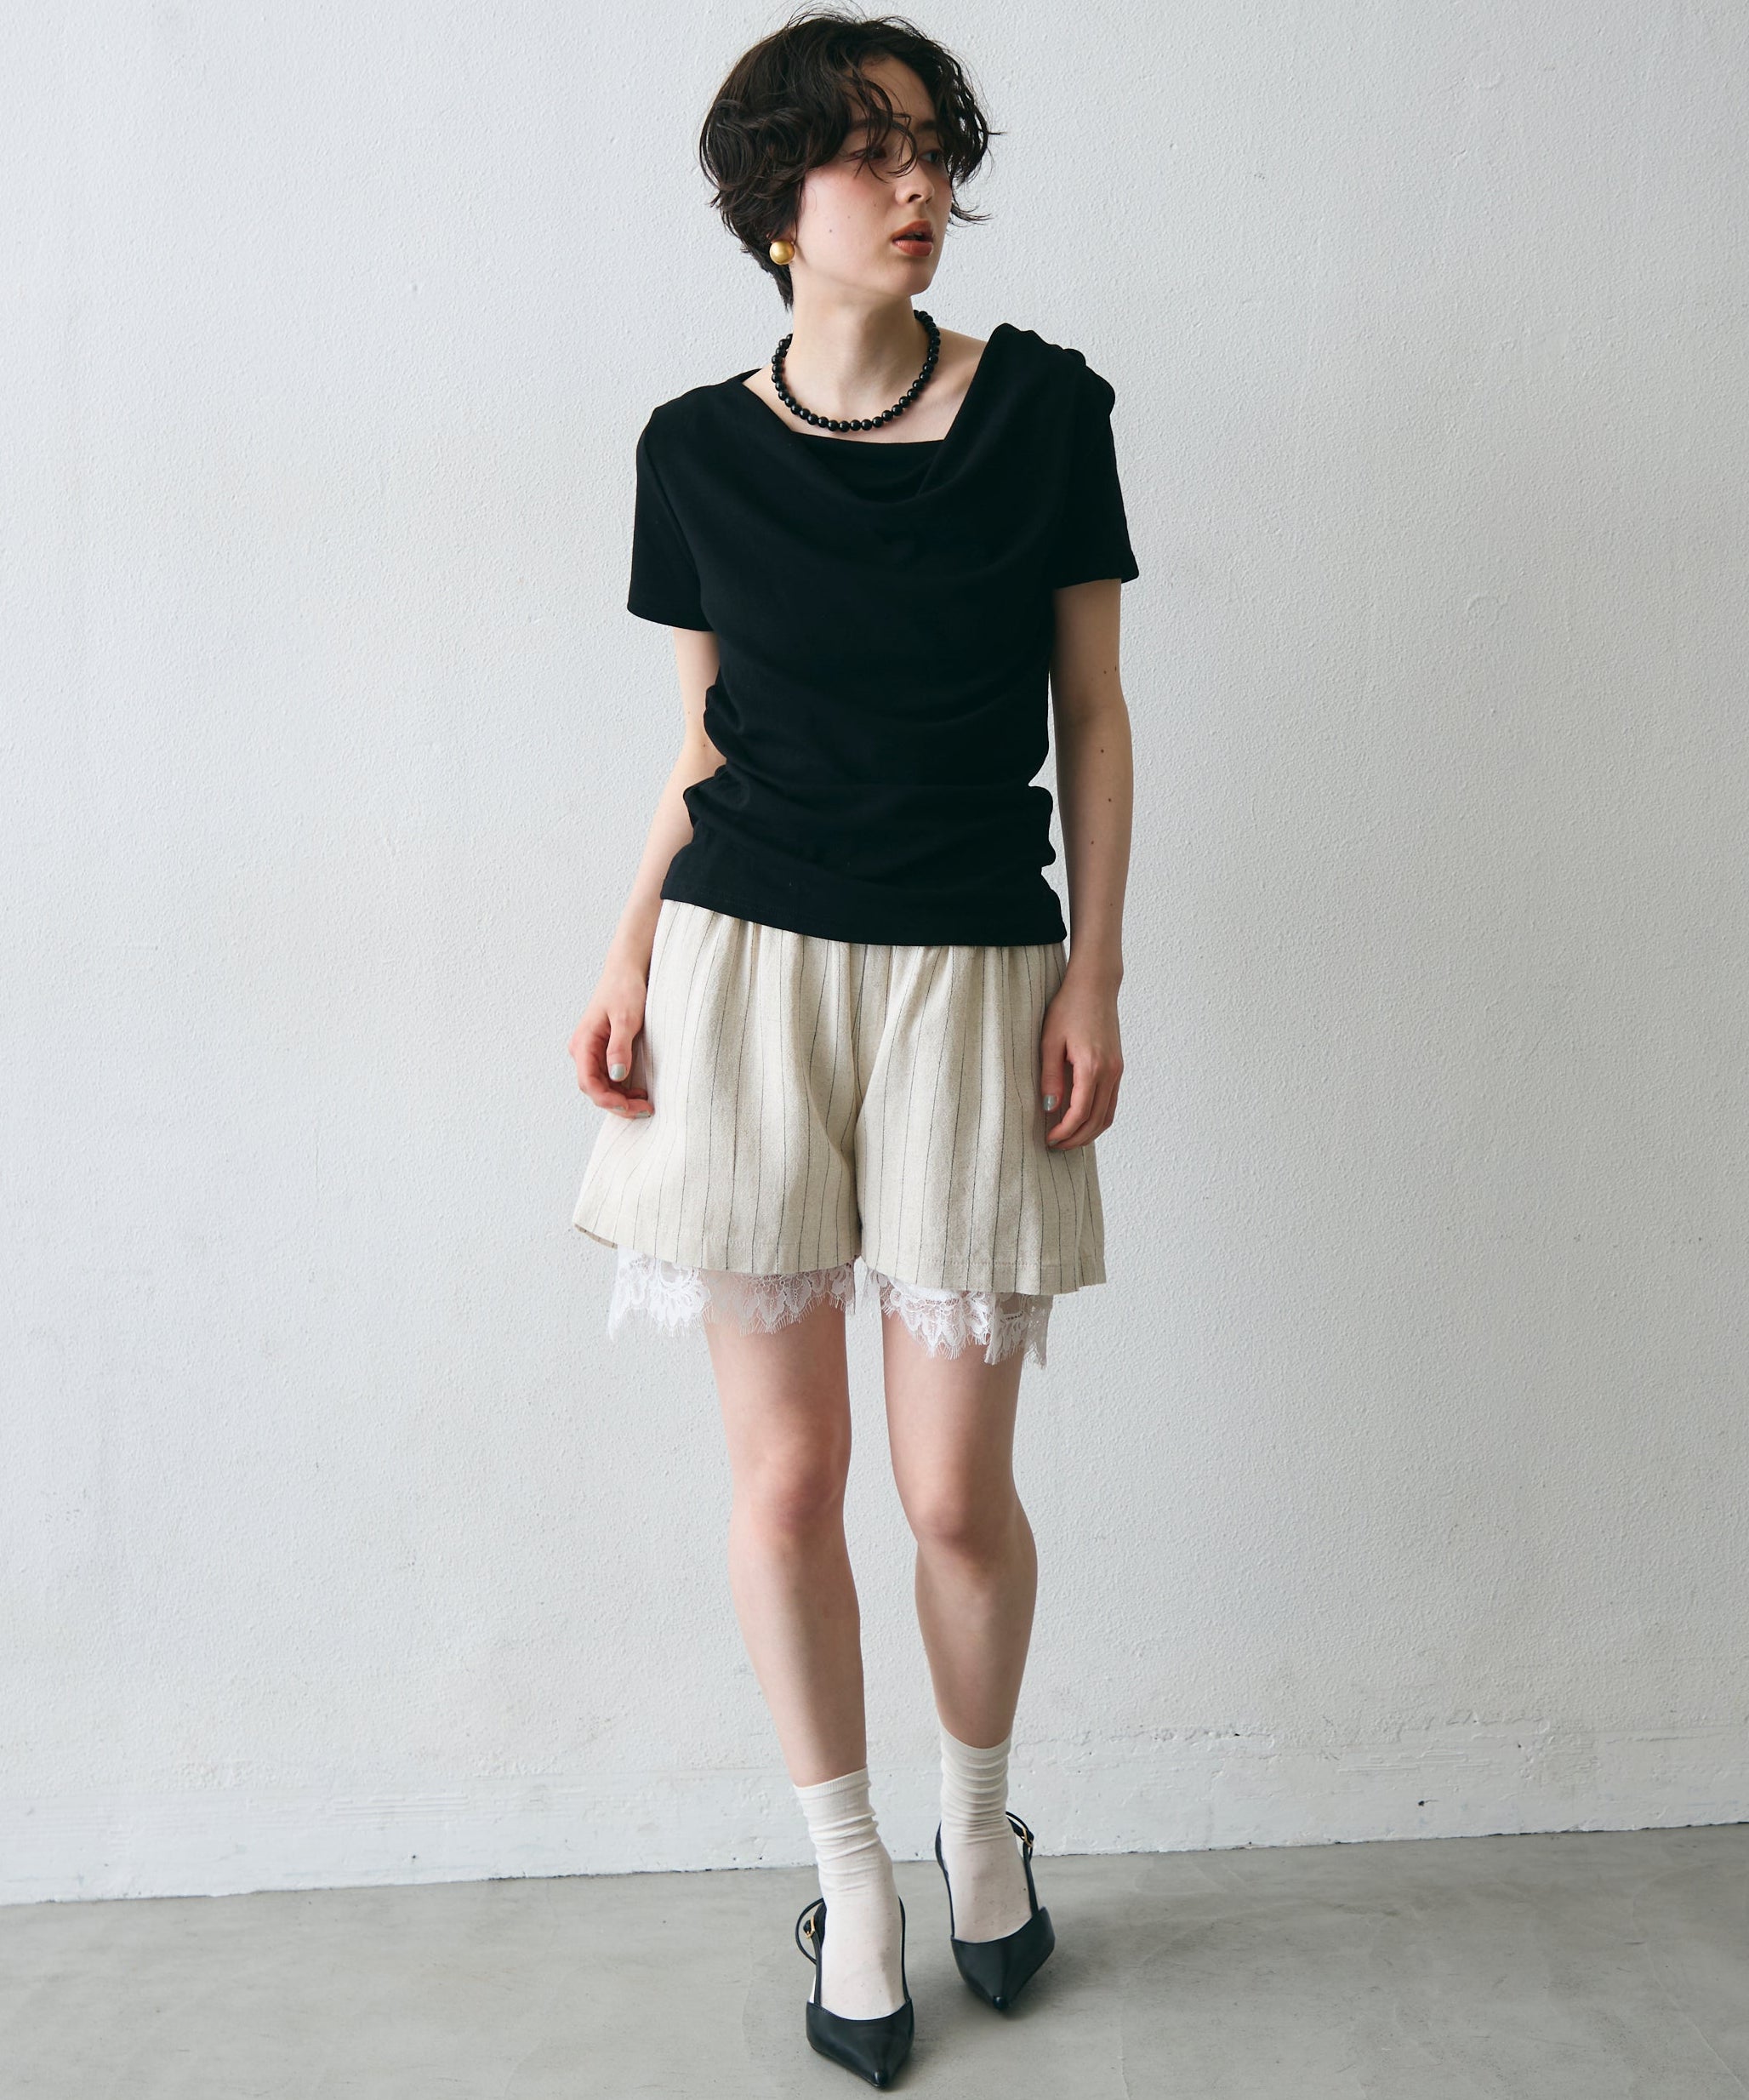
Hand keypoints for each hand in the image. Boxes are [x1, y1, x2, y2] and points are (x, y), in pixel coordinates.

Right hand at [568, 955, 654, 1117]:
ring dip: (621, 1099)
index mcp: (583, 1043)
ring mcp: (592, 1051)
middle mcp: (583, 1050)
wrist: (626, 970)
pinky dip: (622, 1089)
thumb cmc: (624, 989)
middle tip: (645, 1110)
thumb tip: (616, 1077)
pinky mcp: (603, 1051)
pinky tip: (638, 1092)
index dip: (608, 1100)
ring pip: (602, 1086)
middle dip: (618, 1104)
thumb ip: (619, 1048)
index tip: (631, 1106)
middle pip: (595, 1089)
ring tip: (645, 1104)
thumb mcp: (625, 1018)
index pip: (588, 1083)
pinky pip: (608, 1077)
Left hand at [1039, 969, 1121, 1148]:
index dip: (1064, 1132)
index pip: (1080, 1113)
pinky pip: (1111, 1102)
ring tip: (1068, 1138)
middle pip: (1097, 1121)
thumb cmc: (1069, 1007)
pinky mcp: (1118, 1067)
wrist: (1095, 986)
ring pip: (1108, 1115)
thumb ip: (1050, 1077)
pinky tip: (1081, 1120)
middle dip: (1077, 1139)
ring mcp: (1117, 1071)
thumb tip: (1049, 1109)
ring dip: (1089, 1132)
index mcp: (1092, 1067)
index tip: (1049, 1139)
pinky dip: (1098, 1118)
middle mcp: (1110, 1072)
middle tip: (1056, 1146)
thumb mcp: (1050, 1041)